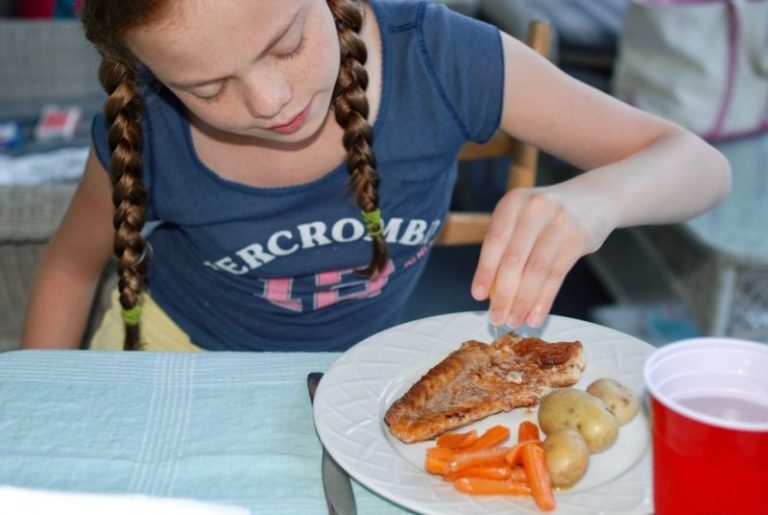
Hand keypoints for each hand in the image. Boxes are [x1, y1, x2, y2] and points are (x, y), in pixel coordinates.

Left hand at [471, 185, 613, 327]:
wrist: (595, 197)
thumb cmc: (548, 215)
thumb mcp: (523, 217)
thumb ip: (507, 245)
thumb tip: (489, 291)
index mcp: (513, 202)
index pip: (494, 241)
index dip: (484, 271)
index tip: (477, 296)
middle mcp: (535, 208)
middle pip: (514, 259)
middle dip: (503, 294)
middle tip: (496, 318)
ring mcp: (559, 222)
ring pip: (536, 270)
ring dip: (523, 301)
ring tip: (515, 321)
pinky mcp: (579, 238)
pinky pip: (557, 275)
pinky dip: (544, 299)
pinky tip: (536, 316)